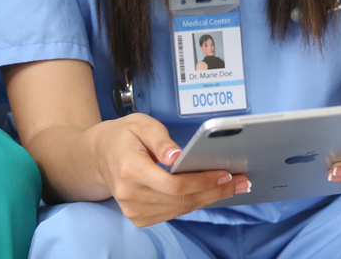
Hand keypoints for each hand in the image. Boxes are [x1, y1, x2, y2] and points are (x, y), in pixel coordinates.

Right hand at [85, 113, 249, 225]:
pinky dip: (194, 203)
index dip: (202, 181)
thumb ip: (160, 139)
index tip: (225, 172)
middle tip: (241, 181)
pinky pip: (173, 213)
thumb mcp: (140, 124)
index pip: (173, 184)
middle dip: (215, 190)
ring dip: (210, 198)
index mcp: (130, 169)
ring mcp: (133, 210)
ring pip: (180, 209)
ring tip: (234, 186)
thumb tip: (178, 156)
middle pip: (181, 200)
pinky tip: (211, 193)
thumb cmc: (122, 136)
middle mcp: (130, 195)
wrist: (98, 157)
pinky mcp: (139, 217)